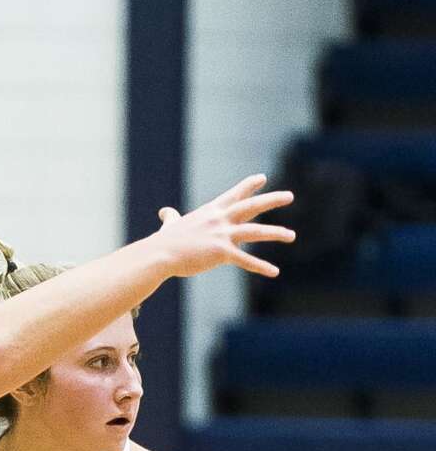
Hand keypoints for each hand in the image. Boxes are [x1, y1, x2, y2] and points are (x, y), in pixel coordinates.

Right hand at [155, 175, 294, 279]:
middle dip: (272, 200)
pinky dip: (261, 266)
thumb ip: (171, 218)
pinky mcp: (222, 253)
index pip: (234, 194)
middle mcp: (220, 219)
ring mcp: (222, 235)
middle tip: (290, 196)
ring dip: (276, 233)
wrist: (160, 255)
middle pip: (252, 206)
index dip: (249, 185)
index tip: (262, 178)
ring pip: (256, 232)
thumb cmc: (164, 243)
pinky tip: (275, 272)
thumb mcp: (170, 226)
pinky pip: (246, 260)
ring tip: (291, 235)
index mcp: (211, 212)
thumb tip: (164, 212)